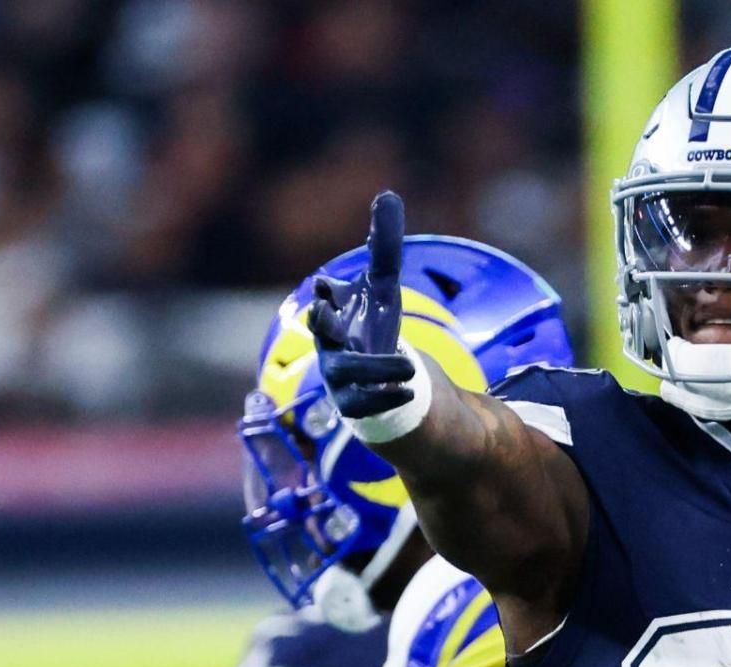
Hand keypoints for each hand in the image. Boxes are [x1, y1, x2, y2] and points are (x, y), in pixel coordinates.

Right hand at [311, 190, 414, 420]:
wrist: (377, 378)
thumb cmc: (369, 325)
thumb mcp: (381, 286)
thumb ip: (383, 247)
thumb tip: (388, 195)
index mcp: (334, 315)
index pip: (324, 301)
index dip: (325, 295)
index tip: (326, 287)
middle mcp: (330, 346)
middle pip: (322, 336)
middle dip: (323, 326)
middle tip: (322, 313)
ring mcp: (339, 378)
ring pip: (345, 374)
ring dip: (374, 369)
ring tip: (407, 365)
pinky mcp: (354, 406)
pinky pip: (362, 407)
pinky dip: (384, 399)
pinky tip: (408, 389)